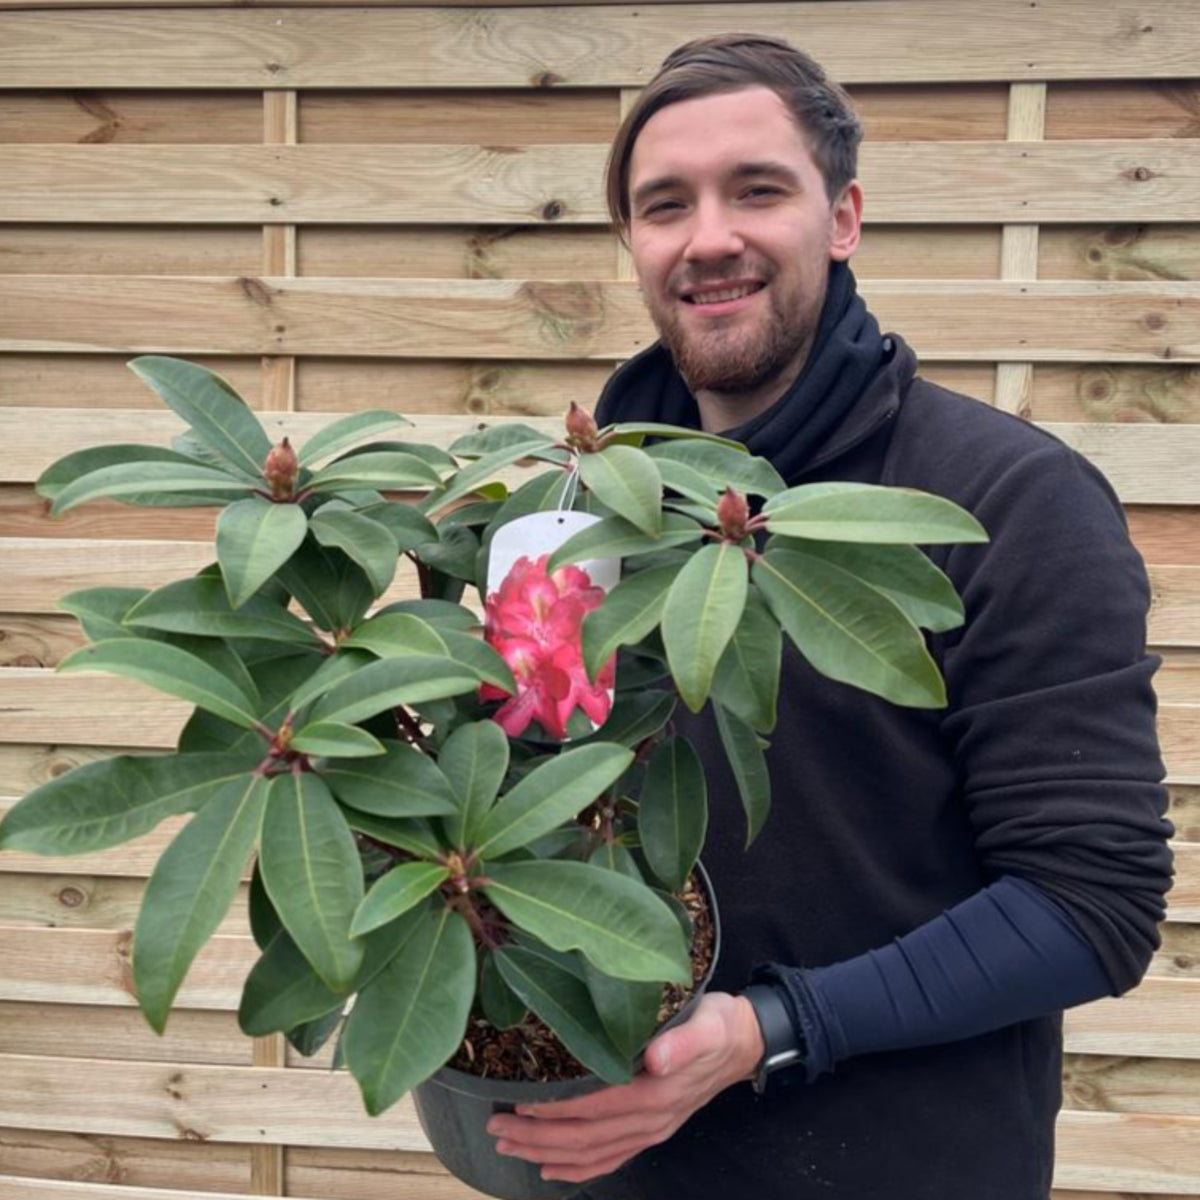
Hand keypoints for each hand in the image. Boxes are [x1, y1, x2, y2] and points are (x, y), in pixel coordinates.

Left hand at [485, 991, 763, 1183]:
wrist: (746, 1042)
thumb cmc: (720, 1023)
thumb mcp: (707, 1022)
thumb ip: (682, 1041)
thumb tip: (655, 1056)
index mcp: (656, 1092)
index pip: (593, 1107)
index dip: (554, 1109)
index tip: (516, 1103)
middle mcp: (650, 1119)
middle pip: (584, 1137)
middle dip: (536, 1136)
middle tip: (496, 1126)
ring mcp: (651, 1130)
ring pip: (591, 1153)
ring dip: (547, 1153)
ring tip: (508, 1145)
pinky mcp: (652, 1131)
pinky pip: (610, 1159)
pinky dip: (577, 1169)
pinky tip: (550, 1169)